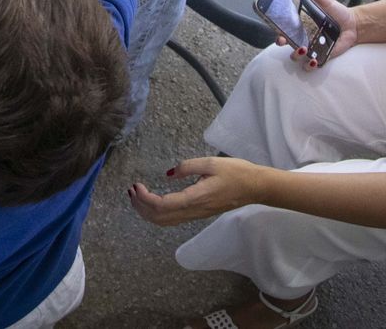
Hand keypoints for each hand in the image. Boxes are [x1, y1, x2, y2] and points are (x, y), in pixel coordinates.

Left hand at [127, 156, 264, 225]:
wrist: (255, 188)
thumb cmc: (235, 172)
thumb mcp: (211, 162)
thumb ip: (187, 167)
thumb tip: (169, 174)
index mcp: (196, 197)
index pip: (163, 205)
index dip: (145, 199)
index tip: (136, 185)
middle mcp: (194, 211)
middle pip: (160, 218)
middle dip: (140, 206)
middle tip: (131, 190)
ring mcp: (196, 215)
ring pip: (166, 222)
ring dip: (147, 211)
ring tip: (136, 196)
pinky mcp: (199, 214)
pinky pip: (173, 219)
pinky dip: (157, 214)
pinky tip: (152, 203)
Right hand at [275, 0, 358, 65]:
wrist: (354, 25)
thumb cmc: (338, 13)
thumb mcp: (326, 1)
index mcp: (302, 25)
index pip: (285, 29)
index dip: (278, 31)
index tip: (278, 31)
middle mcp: (304, 37)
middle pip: (287, 44)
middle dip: (283, 43)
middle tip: (285, 41)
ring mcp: (312, 48)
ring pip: (296, 57)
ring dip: (296, 55)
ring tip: (304, 49)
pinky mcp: (322, 56)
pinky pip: (312, 65)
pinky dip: (311, 65)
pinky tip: (314, 61)